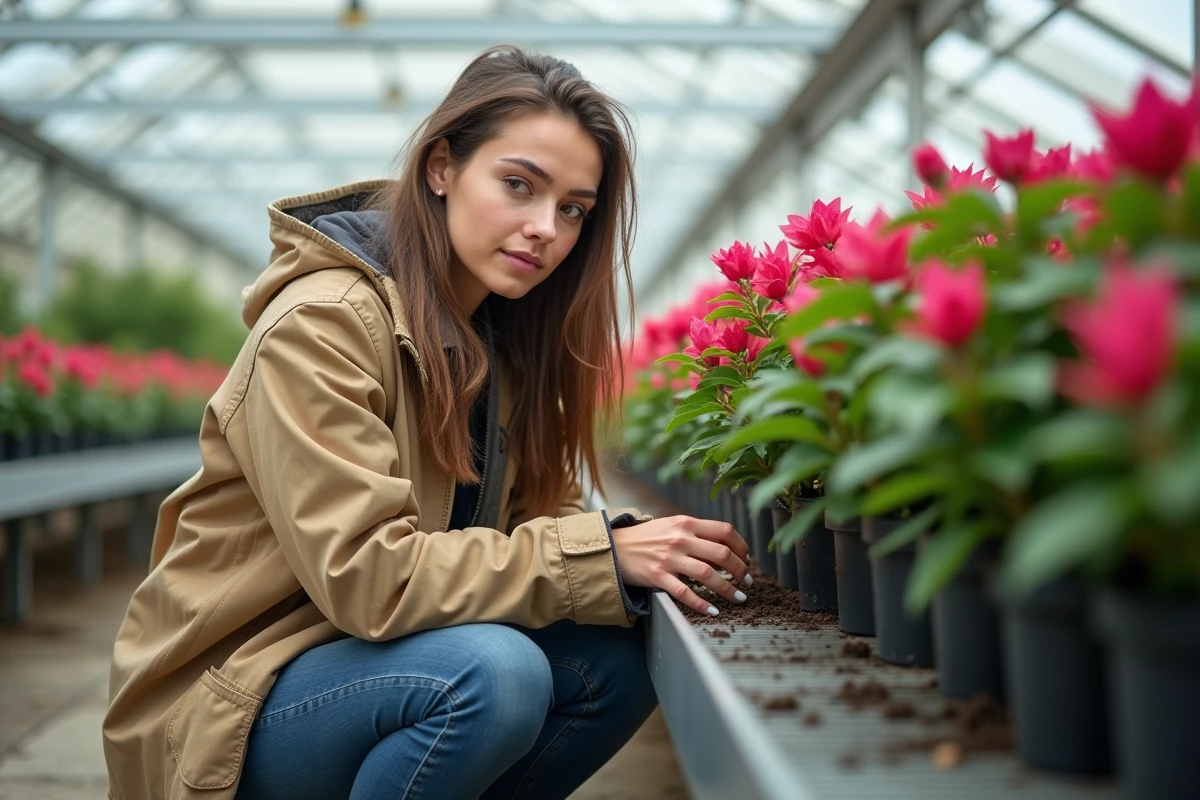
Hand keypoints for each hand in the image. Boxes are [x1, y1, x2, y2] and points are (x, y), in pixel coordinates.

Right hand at [611, 515, 751, 615]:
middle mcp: (680, 539)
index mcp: (686, 523)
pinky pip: (684, 593)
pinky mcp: (657, 577)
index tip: (747, 559)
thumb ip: (696, 534)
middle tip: (748, 582)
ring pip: (707, 574)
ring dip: (728, 589)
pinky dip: (702, 604)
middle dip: (741, 570)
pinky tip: (713, 610)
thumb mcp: (672, 526)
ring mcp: (668, 558)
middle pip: (721, 553)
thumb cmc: (647, 537)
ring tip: (739, 598)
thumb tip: (725, 549)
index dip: (742, 546)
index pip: (724, 530)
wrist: (614, 546)